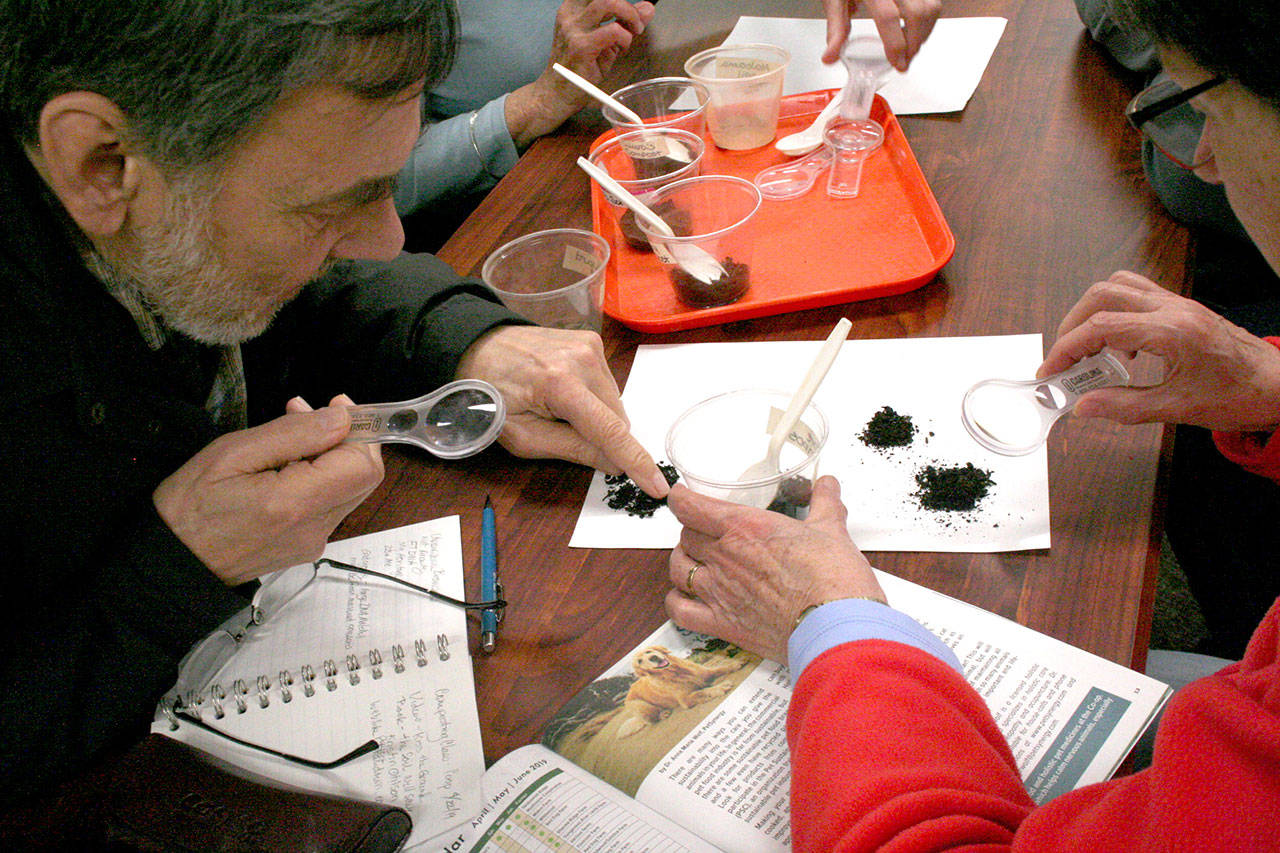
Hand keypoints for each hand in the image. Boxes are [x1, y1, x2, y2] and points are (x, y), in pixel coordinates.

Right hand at [153, 396, 383, 584]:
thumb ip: (293, 435)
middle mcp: (312, 529)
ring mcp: (312, 542)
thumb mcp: (232, 454)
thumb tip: (340, 419)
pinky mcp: (306, 547)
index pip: (362, 465)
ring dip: (332, 457)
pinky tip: (288, 464)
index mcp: (294, 503)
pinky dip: (320, 479)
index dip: (359, 430)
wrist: (172, 562)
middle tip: (309, 414)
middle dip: (346, 439)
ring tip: (291, 434)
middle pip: (363, 478)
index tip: (336, 406)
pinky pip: (330, 506)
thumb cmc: (189, 508)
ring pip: (349, 490)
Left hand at [455, 325, 668, 496]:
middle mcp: (582, 359)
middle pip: (617, 418)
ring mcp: (589, 346)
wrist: (479, 346)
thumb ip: (571, 450)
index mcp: (560, 384)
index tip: (658, 485)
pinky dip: (592, 397)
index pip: (609, 430)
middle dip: (602, 437)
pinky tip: (564, 391)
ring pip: (615, 402)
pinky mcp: (591, 341)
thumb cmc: (492, 396)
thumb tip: (614, 465)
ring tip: (558, 407)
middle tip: (562, 430)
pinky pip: (607, 384)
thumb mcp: (522, 436)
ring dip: (596, 416)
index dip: (635, 461)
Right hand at [505, 0, 656, 146]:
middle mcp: (570, 14)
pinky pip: (612, 30)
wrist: (557, 93)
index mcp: (573, 9)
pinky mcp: (581, 46)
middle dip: (628, 6)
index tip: (631, 9)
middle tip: (637, 23)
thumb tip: (647, 8)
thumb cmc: (579, 68)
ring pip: (608, 2)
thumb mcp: (605, 41)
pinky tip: (622, 49)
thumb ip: (624, 23)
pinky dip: (625, 37)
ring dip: (629, 15)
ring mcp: (574, 29)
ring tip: (633, 32)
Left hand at [664, 477, 884, 662]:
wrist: (836, 626)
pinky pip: (680, 611)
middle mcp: (725, 556)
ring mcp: (719, 591)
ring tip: (694, 562)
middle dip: (692, 532)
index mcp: (745, 527)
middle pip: (685, 536)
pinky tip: (686, 599)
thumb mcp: (830, 530)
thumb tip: (827, 486)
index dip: (682, 499)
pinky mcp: (722, 623)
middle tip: (706, 534)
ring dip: (682, 563)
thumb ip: (823, 504)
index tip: (684, 497)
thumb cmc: (833, 579)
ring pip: (677, 569)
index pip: (690, 506)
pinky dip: (677, 603)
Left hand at [822, 0, 941, 70]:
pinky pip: (933, 3)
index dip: (895, 44)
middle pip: (915, 13)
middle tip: (904, 61)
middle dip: (913, 43)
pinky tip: (915, 32)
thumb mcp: (836, 1)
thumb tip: (830, 57)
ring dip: (923, 34)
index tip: (897, 62)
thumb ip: (836, 29)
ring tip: (909, 49)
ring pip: (929, 8)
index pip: (887, 17)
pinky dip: (928, 22)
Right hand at [1039, 271, 1279, 430]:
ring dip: (1092, 312)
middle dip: (1072, 325)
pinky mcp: (1183, 308)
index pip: (1101, 326)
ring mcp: (1179, 304)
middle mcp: (1174, 309)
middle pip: (1103, 294)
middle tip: (1064, 359)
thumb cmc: (1242, 395)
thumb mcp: (1179, 408)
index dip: (1066, 348)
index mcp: (1172, 331)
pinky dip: (1115, 313)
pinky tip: (1120, 348)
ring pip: (1119, 286)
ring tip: (1088, 350)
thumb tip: (1084, 407)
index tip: (1050, 370)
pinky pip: (1138, 295)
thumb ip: (1125, 406)